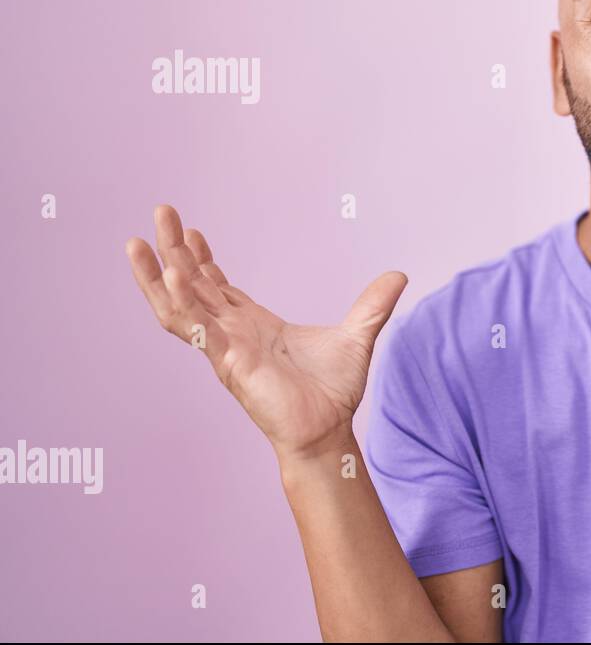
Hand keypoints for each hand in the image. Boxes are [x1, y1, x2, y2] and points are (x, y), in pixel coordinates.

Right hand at [125, 204, 407, 461]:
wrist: (328, 433)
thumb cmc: (333, 393)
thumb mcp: (358, 336)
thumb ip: (374, 305)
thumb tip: (398, 276)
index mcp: (252, 325)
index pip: (217, 285)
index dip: (202, 258)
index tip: (192, 230)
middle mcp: (232, 333)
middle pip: (191, 284)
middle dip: (173, 249)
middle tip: (161, 212)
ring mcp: (226, 348)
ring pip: (180, 306)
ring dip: (158, 274)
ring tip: (138, 242)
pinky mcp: (230, 363)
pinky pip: (198, 330)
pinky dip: (183, 304)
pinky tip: (171, 277)